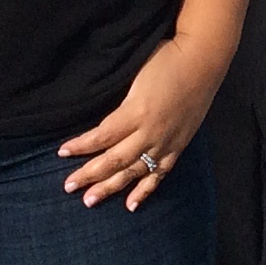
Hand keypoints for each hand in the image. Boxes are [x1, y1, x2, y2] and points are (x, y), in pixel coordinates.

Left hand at [58, 33, 230, 209]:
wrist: (203, 60)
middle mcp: (149, 132)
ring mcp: (165, 142)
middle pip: (114, 159)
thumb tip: (99, 118)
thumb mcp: (136, 76)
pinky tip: (131, 205)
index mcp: (136, 111)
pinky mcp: (178, 147)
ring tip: (90, 199)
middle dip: (89, 174)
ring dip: (110, 187)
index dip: (80, 145)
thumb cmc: (166, 59)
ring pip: (133, 171)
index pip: (102, 136)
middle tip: (68, 186)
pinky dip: (145, 190)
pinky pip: (159, 174)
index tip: (62, 152)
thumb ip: (120, 101)